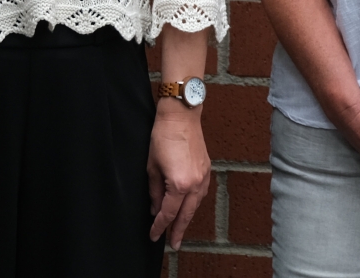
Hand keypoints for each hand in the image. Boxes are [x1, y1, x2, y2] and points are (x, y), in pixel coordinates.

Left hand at [147, 102, 211, 248]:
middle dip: (178, 231)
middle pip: (186, 214)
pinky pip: (201, 193)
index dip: (160, 226)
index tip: (154, 235)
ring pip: (196, 205)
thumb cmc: (163, 136)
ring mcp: (204, 177)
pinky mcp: (207, 169)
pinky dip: (194, 203)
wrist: (181, 115)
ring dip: (187, 217)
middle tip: (174, 244)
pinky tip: (188, 206)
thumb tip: (155, 208)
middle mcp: (195, 184)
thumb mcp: (152, 167)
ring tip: (180, 228)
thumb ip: (154, 191)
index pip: (169, 213)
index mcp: (180, 184)